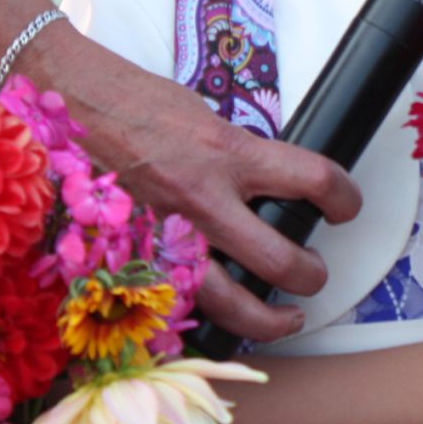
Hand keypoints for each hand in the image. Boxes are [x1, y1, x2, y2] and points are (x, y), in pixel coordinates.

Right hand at [34, 27, 361, 342]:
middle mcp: (203, 198)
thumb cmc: (138, 101)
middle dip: (310, 273)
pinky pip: (180, 302)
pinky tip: (223, 321)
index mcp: (228, 153)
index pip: (312, 178)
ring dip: (269, 318)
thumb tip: (267, 181)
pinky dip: (207, 318)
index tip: (346, 205)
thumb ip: (238, 157)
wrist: (76, 104)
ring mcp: (169, 234)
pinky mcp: (138, 255)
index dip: (343, 197)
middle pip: (280, 259)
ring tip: (287, 318)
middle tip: (314, 273)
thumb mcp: (206, 119)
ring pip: (232, 301)